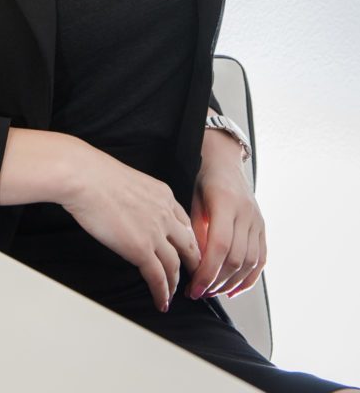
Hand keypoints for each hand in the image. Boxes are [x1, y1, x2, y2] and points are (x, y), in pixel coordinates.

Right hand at [60, 143, 201, 312]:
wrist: (84, 177)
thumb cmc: (95, 174)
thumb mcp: (130, 181)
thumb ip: (140, 197)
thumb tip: (132, 208)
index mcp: (163, 194)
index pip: (184, 222)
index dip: (188, 240)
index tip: (187, 251)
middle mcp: (165, 213)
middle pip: (188, 245)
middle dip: (192, 264)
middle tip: (191, 277)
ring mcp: (155, 232)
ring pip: (175, 265)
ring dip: (175, 283)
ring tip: (172, 294)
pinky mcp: (141, 249)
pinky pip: (158, 277)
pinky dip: (162, 293)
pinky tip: (161, 302)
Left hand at [185, 143, 266, 300]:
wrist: (225, 162)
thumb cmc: (204, 180)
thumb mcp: (193, 200)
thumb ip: (196, 231)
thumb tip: (194, 265)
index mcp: (226, 203)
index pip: (219, 247)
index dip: (207, 272)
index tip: (193, 288)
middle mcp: (246, 213)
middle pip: (235, 258)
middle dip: (215, 282)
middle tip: (198, 292)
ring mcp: (258, 221)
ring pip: (249, 263)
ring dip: (230, 283)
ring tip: (211, 291)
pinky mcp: (263, 227)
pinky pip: (260, 259)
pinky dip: (248, 279)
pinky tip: (233, 289)